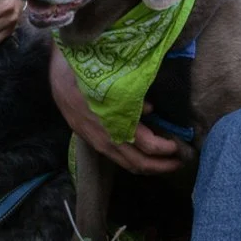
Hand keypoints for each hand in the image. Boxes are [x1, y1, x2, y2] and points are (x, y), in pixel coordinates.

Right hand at [46, 46, 194, 175]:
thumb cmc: (90, 72)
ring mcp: (98, 142)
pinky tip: (143, 153)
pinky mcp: (92, 140)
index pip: (148, 146)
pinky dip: (134, 161)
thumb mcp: (113, 80)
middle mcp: (106, 139)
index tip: (180, 144)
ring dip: (149, 167)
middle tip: (181, 162)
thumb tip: (150, 109)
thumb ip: (132, 95)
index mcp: (114, 123)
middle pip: (139, 163)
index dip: (167, 149)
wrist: (60, 73)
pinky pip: (117, 159)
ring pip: (128, 165)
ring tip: (166, 163)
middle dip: (162, 166)